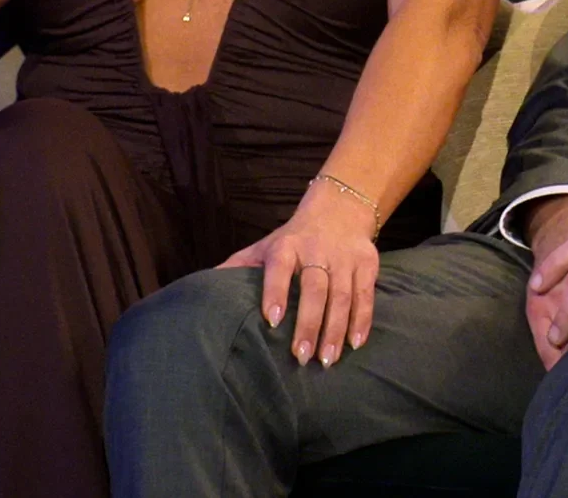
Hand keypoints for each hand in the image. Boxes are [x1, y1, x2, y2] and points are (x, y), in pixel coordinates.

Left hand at [218, 182, 378, 367]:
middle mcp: (316, 250)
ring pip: (341, 295)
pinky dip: (362, 320)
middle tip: (302, 357)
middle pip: (314, 288)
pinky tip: (354, 344)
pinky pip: (365, 294)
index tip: (272, 320)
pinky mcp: (367, 262)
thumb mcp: (264, 247)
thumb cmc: (293, 238)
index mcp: (286, 246)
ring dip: (335, 329)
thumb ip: (237, 268)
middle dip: (309, 323)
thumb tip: (199, 292)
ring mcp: (344, 257)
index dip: (275, 292)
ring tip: (327, 360)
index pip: (279, 268)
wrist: (339, 208)